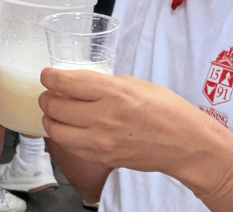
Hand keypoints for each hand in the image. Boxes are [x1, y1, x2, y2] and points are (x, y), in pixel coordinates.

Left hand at [39, 69, 231, 191]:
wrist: (185, 144)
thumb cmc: (166, 109)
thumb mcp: (135, 83)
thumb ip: (104, 83)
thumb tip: (79, 83)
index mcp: (113, 91)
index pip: (64, 83)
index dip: (49, 77)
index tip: (47, 74)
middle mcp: (103, 116)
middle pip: (55, 106)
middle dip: (46, 98)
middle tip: (50, 94)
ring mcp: (101, 141)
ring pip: (56, 131)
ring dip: (51, 119)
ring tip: (56, 112)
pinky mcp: (103, 158)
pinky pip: (70, 147)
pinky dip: (64, 136)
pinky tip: (69, 129)